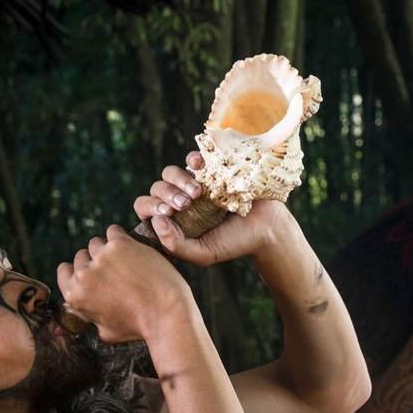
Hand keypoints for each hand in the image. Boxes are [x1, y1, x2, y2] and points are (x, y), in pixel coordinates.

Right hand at [56, 226, 190, 343]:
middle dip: (97, 262)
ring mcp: (101, 257)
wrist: (166, 313)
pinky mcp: (120, 244)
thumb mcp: (106, 333)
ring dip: (110, 249)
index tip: (95, 274)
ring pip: (97, 243)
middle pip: (82, 256)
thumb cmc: (140, 326)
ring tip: (128, 261)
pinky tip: (133, 249)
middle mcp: (83, 274)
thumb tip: (88, 317)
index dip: (80, 271)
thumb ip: (92, 319)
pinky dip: (121, 237)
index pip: (65, 271)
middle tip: (118, 271)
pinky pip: (113, 231)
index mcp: (74, 295)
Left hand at [134, 153, 289, 266]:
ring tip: (197, 192)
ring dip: (178, 179)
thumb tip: (156, 221)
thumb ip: (176, 246)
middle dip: (166, 194)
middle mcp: (180, 200)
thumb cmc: (234, 243)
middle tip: (185, 205)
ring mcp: (195, 182)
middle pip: (157, 188)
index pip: (146, 209)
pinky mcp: (211, 168)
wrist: (267, 227)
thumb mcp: (203, 254)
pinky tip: (199, 165)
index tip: (168, 214)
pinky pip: (192, 158)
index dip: (151, 207)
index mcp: (174, 221)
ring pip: (170, 173)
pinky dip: (192, 159)